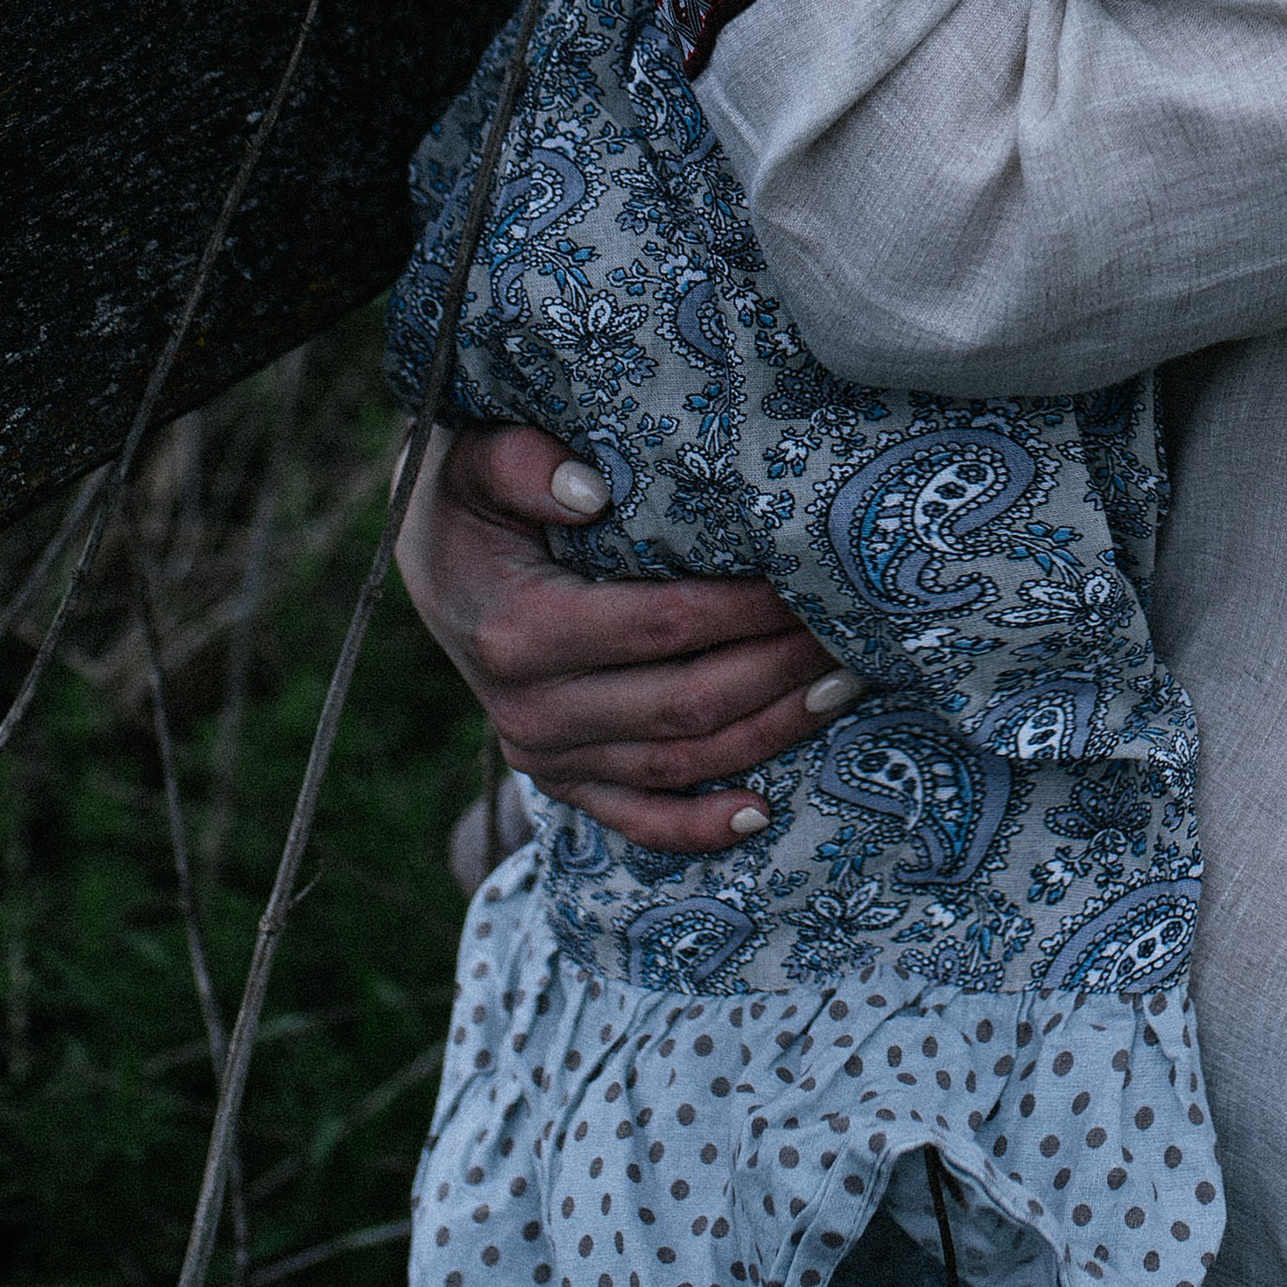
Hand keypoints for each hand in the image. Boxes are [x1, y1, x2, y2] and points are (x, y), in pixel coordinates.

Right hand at [394, 423, 865, 852]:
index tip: (811, 578)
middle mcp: (531, 711)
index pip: (661, 626)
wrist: (431, 563)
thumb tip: (593, 491)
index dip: (745, 610)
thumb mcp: (475, 460)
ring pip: (680, 762)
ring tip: (846, 685)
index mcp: (519, 631)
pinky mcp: (560, 781)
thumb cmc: (471, 500)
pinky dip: (701, 827)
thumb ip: (521, 465)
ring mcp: (545, 757)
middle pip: (686, 702)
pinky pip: (638, 822)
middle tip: (855, 629)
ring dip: (771, 731)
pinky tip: (764, 811)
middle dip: (780, 667)